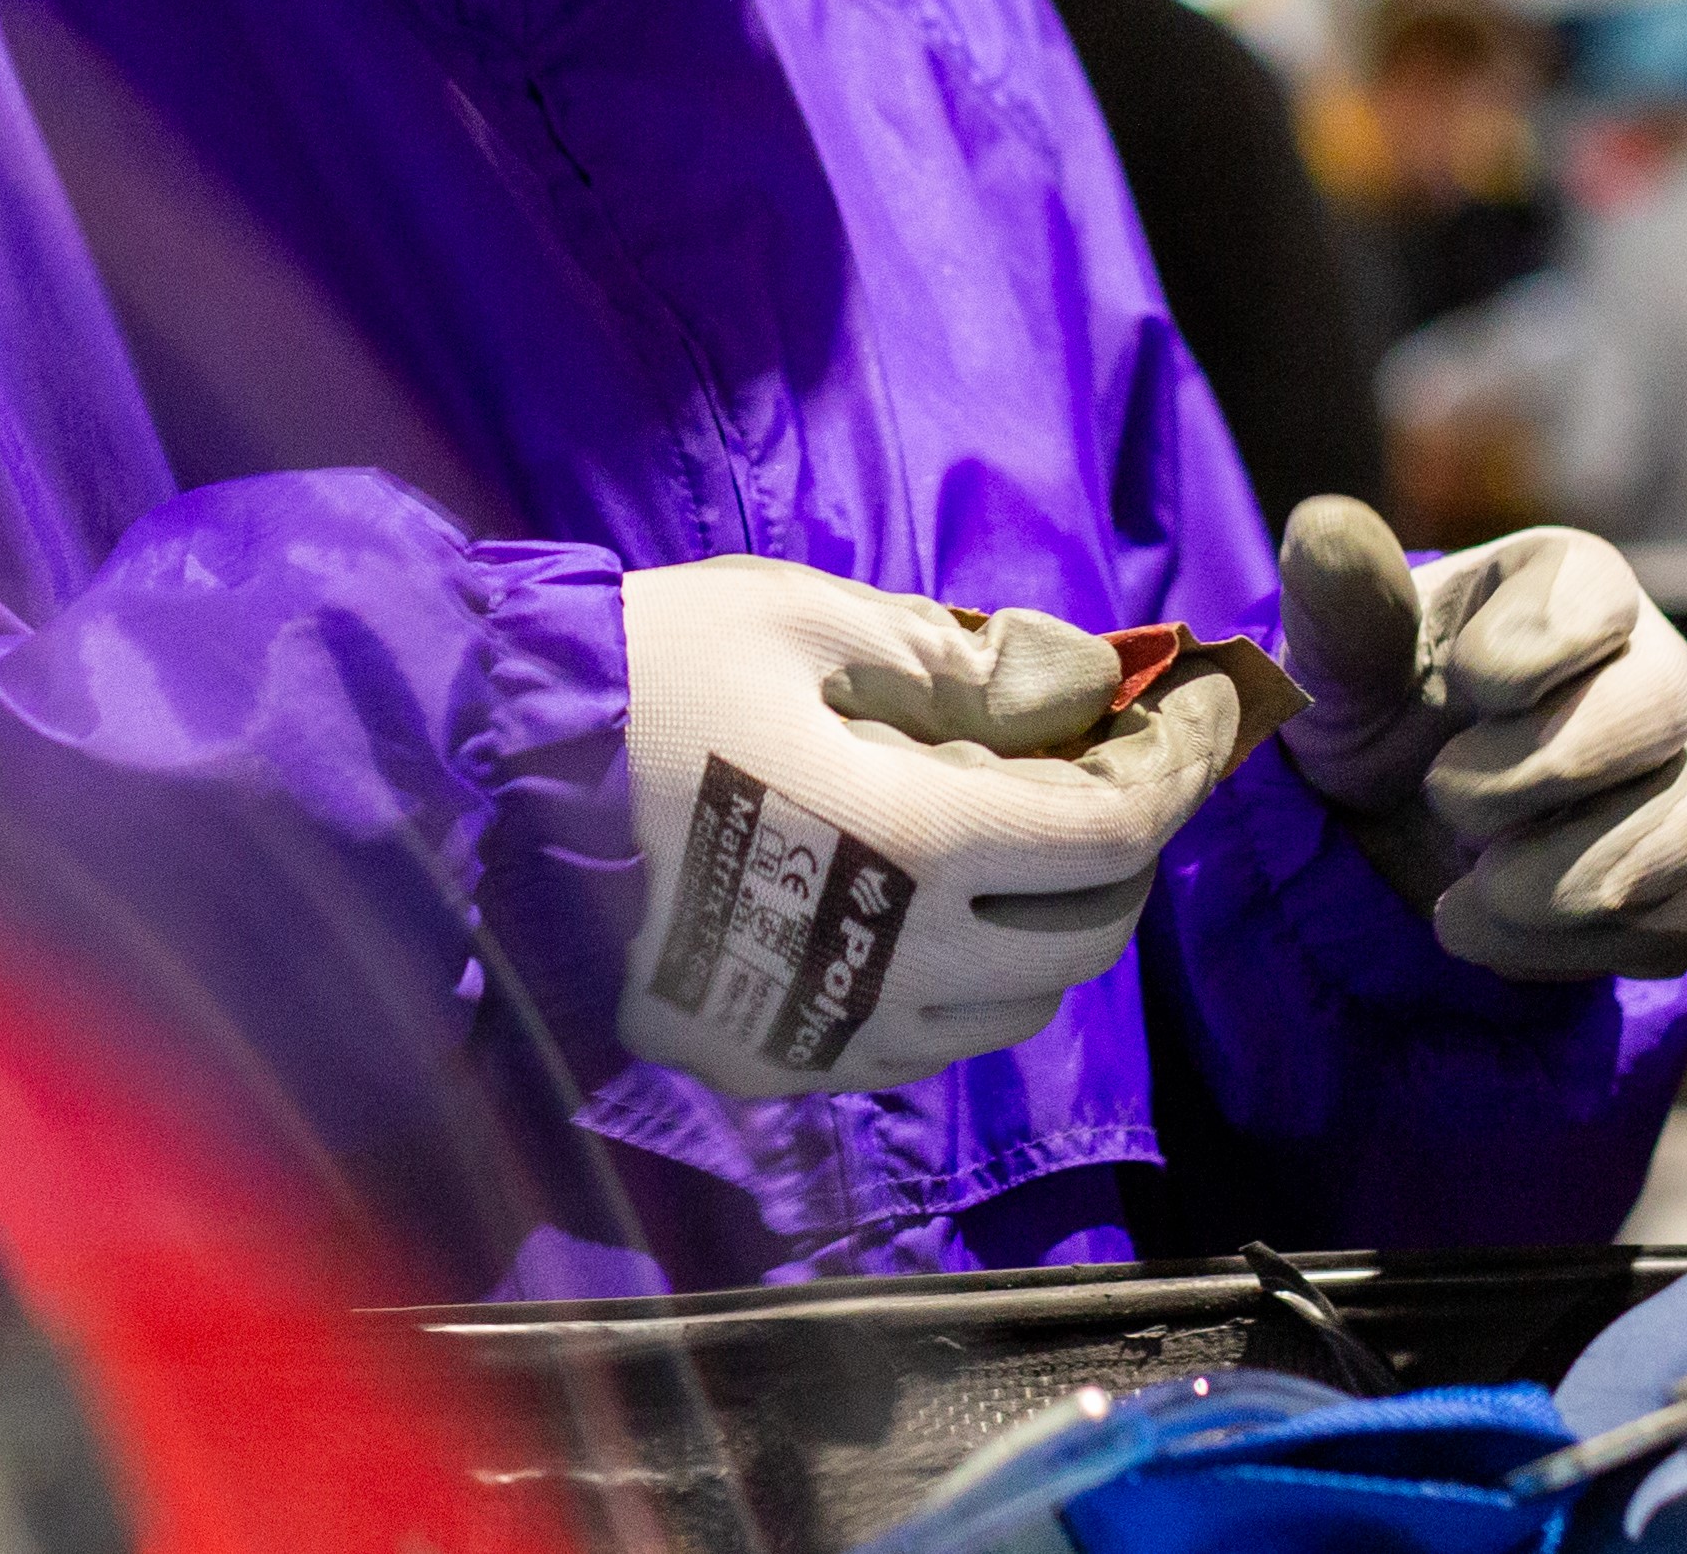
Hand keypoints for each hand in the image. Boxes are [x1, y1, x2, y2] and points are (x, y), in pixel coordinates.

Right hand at [614, 557, 1291, 1097]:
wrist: (467, 795)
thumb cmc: (637, 678)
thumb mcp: (803, 618)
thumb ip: (960, 657)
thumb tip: (1076, 685)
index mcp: (917, 844)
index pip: (1117, 829)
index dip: (1187, 764)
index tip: (1219, 706)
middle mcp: (896, 966)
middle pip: (1092, 933)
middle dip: (1130, 844)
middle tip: (1114, 760)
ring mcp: (829, 1032)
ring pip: (1015, 1009)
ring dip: (1048, 922)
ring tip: (1016, 829)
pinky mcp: (768, 1066)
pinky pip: (915, 1043)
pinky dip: (957, 978)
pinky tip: (916, 901)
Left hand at [1268, 501, 1686, 980]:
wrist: (1385, 836)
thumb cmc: (1369, 716)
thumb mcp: (1334, 664)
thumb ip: (1340, 604)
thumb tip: (1326, 527)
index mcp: (1570, 587)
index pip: (1598, 592)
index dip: (1527, 648)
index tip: (1464, 687)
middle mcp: (1652, 673)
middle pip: (1659, 704)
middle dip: (1535, 768)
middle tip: (1444, 795)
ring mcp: (1686, 782)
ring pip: (1685, 824)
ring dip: (1551, 874)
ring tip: (1463, 882)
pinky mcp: (1686, 885)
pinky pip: (1671, 922)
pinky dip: (1563, 944)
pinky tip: (1487, 920)